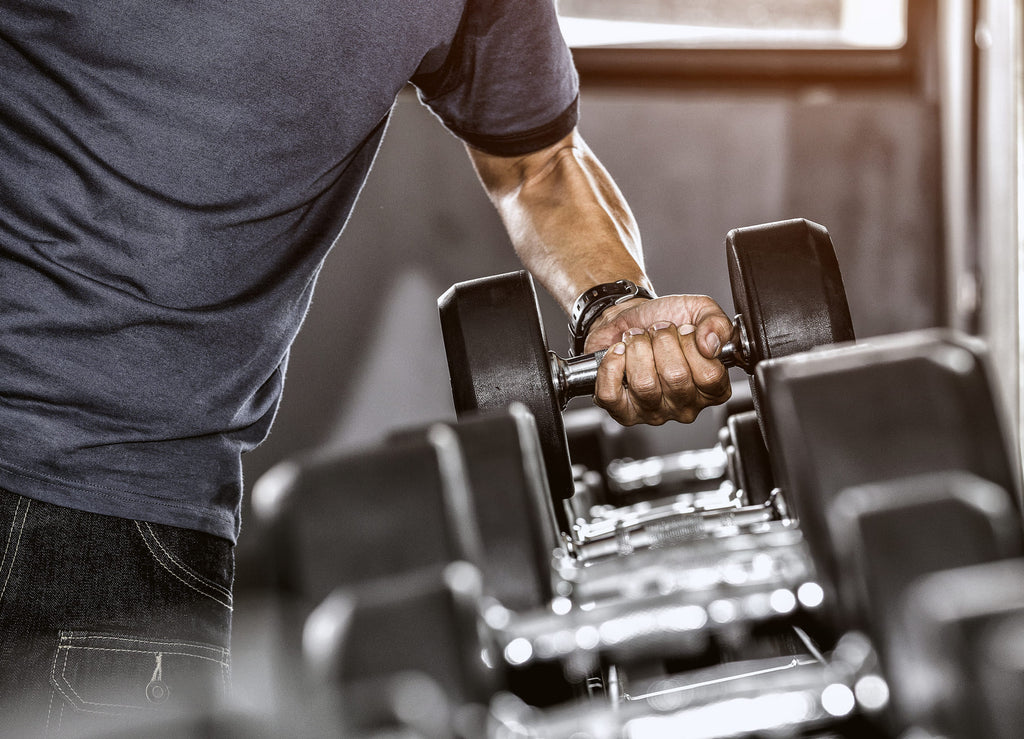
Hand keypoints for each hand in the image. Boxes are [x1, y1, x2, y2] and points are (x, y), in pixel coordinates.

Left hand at [584, 295, 733, 424]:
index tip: (684, 330)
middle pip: (676, 378)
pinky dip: (611, 365)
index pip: (710, 376)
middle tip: (657, 331)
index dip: (693, 345)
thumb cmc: (666, 319)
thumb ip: (717, 323)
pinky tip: (618, 352)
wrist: (629, 319)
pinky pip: (611, 394)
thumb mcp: (700, 311)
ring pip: (644, 384)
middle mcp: (684, 405)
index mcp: (710, 388)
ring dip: (637, 349)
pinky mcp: (622, 412)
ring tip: (637, 339)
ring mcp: (653, 412)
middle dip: (662, 341)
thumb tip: (711, 346)